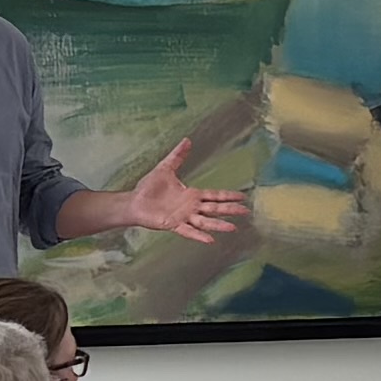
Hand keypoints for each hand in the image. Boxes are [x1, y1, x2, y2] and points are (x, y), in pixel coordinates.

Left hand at [129, 151, 245, 244]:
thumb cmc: (148, 188)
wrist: (134, 202)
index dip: (229, 196)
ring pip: (205, 222)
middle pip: (215, 208)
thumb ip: (178, 156)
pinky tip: (210, 240)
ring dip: (219, 225)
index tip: (243, 197)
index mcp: (192, 195)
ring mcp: (183, 217)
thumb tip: (187, 140)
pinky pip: (188, 231)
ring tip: (233, 227)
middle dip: (230, 210)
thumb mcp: (165, 168)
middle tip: (246, 212)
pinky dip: (199, 236)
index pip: (215, 195)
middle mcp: (191, 207)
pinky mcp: (173, 224)